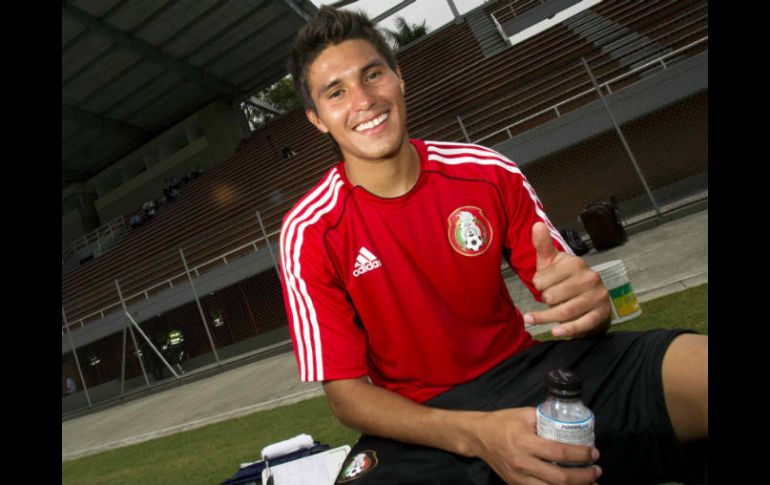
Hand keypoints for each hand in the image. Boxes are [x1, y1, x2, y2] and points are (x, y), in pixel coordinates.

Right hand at [473, 408, 601, 484]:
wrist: (478, 437)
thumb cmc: (503, 422)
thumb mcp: (524, 414)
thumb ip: (546, 419)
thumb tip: (571, 424)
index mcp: (524, 442)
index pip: (560, 452)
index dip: (581, 455)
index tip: (594, 453)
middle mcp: (522, 463)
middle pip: (560, 478)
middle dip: (584, 477)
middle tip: (597, 470)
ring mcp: (518, 478)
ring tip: (590, 484)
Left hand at [523, 222, 610, 338]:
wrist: (588, 297)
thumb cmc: (563, 278)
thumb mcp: (551, 262)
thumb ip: (542, 245)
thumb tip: (536, 224)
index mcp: (576, 263)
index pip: (541, 280)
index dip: (537, 285)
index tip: (542, 284)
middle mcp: (590, 278)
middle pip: (552, 297)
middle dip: (545, 300)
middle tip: (549, 298)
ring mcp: (598, 296)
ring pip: (564, 312)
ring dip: (546, 318)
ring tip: (533, 320)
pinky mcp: (602, 313)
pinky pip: (582, 324)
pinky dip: (567, 330)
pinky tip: (555, 332)